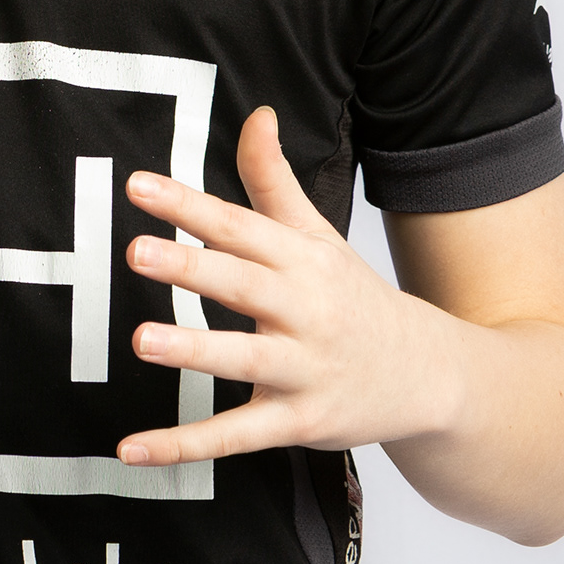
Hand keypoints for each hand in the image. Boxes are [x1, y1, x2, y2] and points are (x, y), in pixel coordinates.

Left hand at [117, 108, 461, 464]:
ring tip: (143, 338)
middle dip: (191, 267)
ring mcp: (304, 369)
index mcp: (303, 260)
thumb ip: (274, 181)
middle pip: (243, 284)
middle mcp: (305, 311)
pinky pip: (237, 436)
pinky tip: (133, 447)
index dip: (189, 204)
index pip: (240, 225)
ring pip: (245, 359)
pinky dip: (185, 445)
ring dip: (194, 350)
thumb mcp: (319, 235)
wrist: (430, 376)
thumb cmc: (355, 299)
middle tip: (138, 252)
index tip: (139, 185)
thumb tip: (257, 116)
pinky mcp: (299, 423)